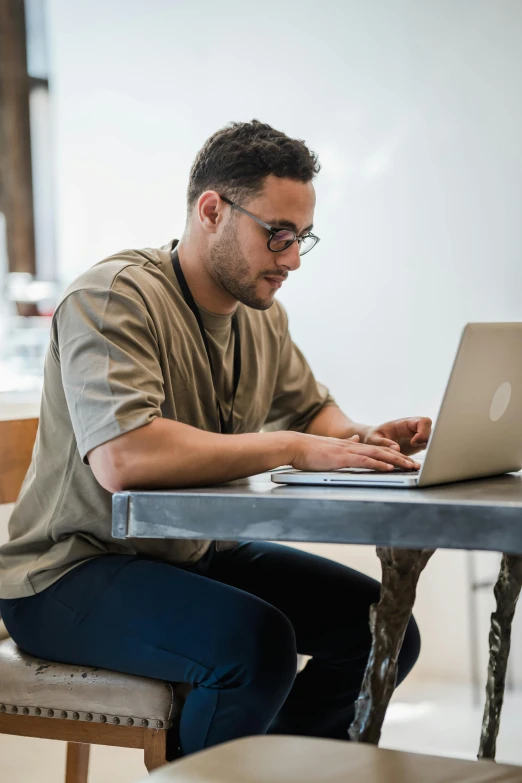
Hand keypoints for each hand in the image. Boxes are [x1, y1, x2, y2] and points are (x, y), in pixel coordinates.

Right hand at [290, 433, 420, 472]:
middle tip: (416, 465)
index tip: (406, 459)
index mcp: (351, 445)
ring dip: (396, 461)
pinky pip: (365, 461)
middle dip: (401, 459)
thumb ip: (345, 443)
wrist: (294, 446)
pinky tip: (389, 468)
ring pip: (378, 455)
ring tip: (410, 466)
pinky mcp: (342, 458)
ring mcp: (348, 452)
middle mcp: (353, 446)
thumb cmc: (308, 450)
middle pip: (382, 451)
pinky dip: (379, 464)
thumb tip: (355, 439)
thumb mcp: (330, 446)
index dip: (393, 453)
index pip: (377, 448)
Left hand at [363, 417, 431, 456]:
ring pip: (432, 439)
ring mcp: (417, 437)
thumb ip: (382, 442)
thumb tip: (396, 448)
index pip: (423, 421)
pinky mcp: (417, 446)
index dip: (422, 432)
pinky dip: (425, 456)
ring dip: (428, 449)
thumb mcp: (373, 439)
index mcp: (404, 423)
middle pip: (431, 429)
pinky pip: (427, 448)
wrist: (374, 442)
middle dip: (428, 440)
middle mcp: (413, 429)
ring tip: (414, 461)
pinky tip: (415, 465)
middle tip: (416, 449)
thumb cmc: (373, 437)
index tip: (413, 442)